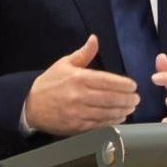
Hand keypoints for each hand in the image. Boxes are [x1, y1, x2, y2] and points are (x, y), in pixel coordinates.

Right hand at [24, 35, 139, 135]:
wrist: (30, 106)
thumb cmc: (50, 83)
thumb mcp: (65, 63)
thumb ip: (84, 53)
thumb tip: (95, 39)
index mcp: (78, 78)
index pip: (108, 81)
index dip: (124, 84)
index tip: (133, 85)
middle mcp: (79, 96)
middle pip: (111, 98)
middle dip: (127, 99)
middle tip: (136, 98)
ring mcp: (77, 113)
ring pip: (107, 113)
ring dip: (122, 111)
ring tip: (130, 107)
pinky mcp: (76, 127)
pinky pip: (99, 125)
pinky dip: (112, 123)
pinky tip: (119, 118)